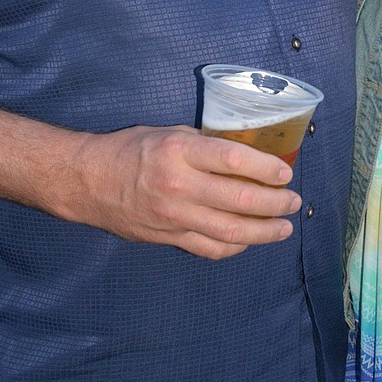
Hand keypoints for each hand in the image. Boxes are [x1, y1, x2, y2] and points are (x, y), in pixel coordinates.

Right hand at [69, 124, 302, 258]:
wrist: (88, 181)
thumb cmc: (130, 149)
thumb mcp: (169, 132)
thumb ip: (205, 144)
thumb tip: (244, 154)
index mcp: (180, 151)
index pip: (235, 160)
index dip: (267, 168)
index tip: (286, 173)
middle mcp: (179, 185)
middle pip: (240, 200)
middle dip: (275, 203)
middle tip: (293, 202)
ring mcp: (174, 217)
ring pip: (231, 231)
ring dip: (264, 232)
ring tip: (283, 227)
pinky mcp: (169, 238)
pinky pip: (211, 248)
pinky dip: (236, 247)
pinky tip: (250, 241)